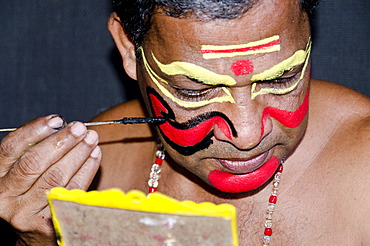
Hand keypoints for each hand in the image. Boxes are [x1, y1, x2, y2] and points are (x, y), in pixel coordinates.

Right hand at [0, 115, 100, 244]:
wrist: (34, 237)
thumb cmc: (30, 198)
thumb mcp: (22, 176)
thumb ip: (34, 153)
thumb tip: (63, 128)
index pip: (11, 148)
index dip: (34, 130)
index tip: (56, 119)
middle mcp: (6, 197)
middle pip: (34, 162)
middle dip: (61, 141)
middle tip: (79, 128)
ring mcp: (26, 213)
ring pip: (55, 176)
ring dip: (77, 153)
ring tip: (91, 139)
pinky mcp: (49, 223)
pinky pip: (72, 190)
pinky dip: (87, 170)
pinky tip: (94, 156)